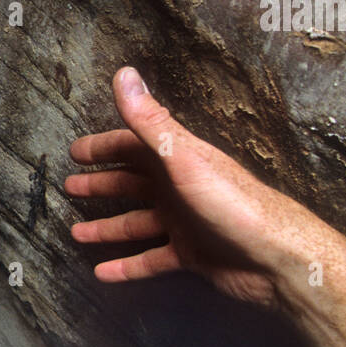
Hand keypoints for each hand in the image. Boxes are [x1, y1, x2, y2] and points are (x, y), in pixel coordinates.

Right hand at [66, 67, 306, 305]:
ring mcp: (184, 223)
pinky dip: (126, 266)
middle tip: (71, 188)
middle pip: (132, 184)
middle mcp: (179, 188)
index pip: (132, 147)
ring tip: (77, 233)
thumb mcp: (183, 157)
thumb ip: (150, 120)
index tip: (75, 153)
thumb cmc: (231, 203)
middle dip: (101, 185)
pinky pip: (150, 260)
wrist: (274, 256)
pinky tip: (103, 273)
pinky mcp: (191, 255)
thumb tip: (124, 74)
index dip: (103, 148)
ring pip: (136, 224)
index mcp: (176, 160)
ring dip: (107, 227)